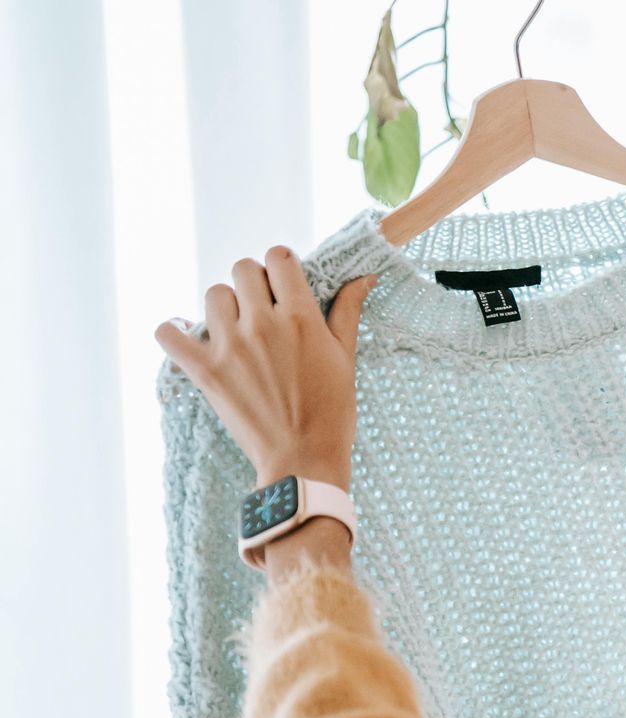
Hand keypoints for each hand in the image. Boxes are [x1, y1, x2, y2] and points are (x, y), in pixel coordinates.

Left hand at [155, 247, 376, 488]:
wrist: (303, 460)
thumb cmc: (332, 412)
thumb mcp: (346, 358)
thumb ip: (347, 312)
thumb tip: (364, 277)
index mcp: (301, 317)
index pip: (279, 258)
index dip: (282, 266)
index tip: (285, 284)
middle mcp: (262, 324)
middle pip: (243, 270)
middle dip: (254, 283)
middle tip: (263, 310)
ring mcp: (230, 346)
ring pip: (213, 295)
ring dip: (225, 306)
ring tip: (237, 331)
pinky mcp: (205, 370)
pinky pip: (168, 334)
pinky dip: (172, 332)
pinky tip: (186, 338)